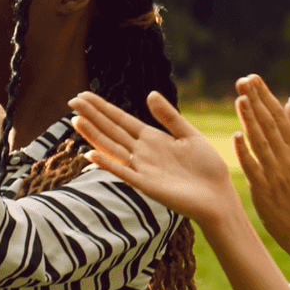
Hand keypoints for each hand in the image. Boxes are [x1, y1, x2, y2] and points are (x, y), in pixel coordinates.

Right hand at [68, 91, 239, 228]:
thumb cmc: (207, 167)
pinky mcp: (146, 185)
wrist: (218, 195)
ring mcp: (142, 168)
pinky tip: (91, 155)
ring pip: (112, 148)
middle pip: (111, 131)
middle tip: (72, 101)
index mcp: (152, 138)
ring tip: (76, 121)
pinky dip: (107, 164)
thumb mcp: (189, 135)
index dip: (102, 108)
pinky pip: (123, 172)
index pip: (121, 120)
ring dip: (93, 135)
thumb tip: (150, 94)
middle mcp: (142, 152)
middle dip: (92, 116)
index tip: (84, 96)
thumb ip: (169, 117)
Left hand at [227, 75, 289, 263]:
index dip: (265, 96)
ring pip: (260, 141)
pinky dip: (245, 151)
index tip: (252, 78)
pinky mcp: (263, 188)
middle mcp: (288, 157)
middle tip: (242, 80)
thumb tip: (289, 102)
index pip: (280, 116)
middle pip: (269, 123)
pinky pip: (253, 166)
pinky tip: (236, 135)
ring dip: (249, 119)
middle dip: (256, 100)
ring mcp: (276, 172)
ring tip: (239, 99)